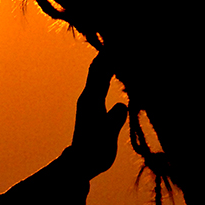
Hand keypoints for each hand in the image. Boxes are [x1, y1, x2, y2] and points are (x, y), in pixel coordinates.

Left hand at [69, 54, 127, 177]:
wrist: (81, 164)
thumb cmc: (94, 151)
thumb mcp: (107, 136)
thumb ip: (114, 119)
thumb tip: (122, 105)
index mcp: (91, 100)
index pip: (100, 71)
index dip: (110, 56)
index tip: (121, 43)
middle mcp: (88, 97)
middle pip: (98, 69)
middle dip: (109, 54)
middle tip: (123, 40)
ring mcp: (89, 102)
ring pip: (98, 75)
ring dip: (108, 62)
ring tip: (120, 50)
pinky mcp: (92, 108)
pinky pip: (101, 84)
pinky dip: (108, 74)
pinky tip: (116, 71)